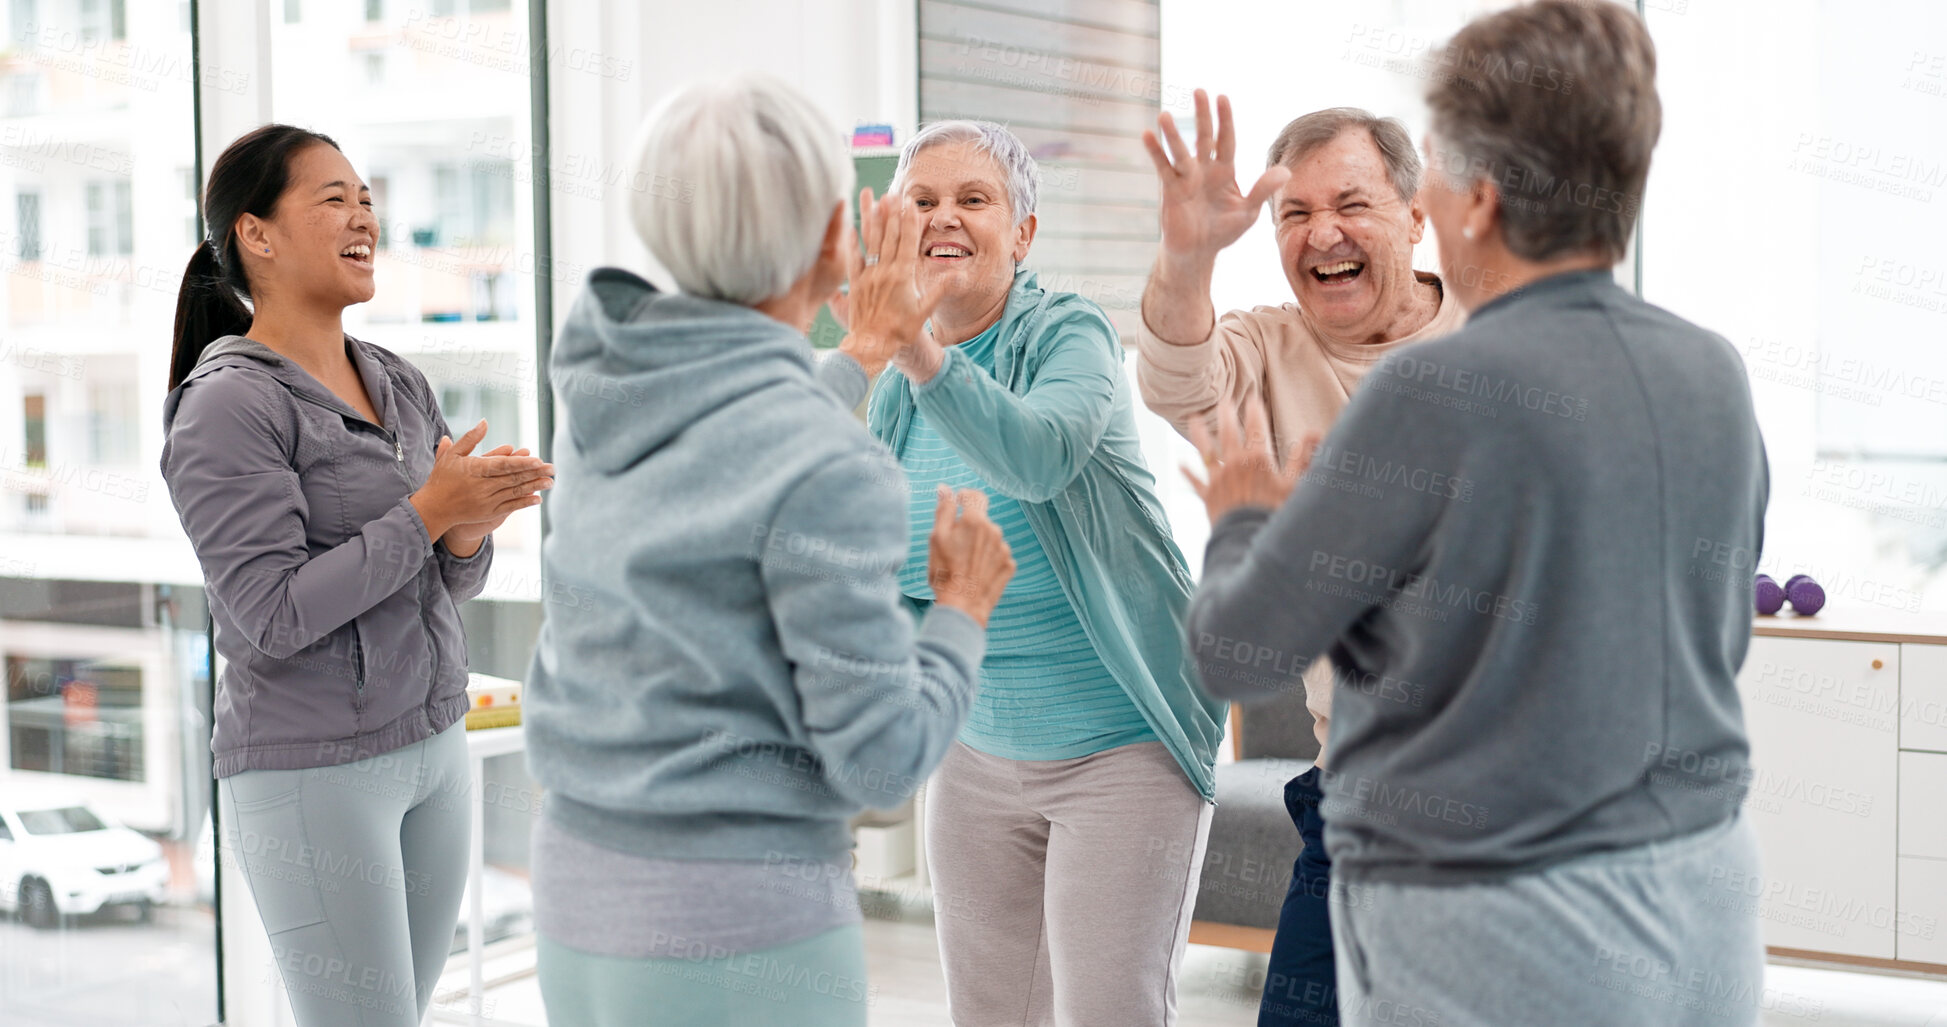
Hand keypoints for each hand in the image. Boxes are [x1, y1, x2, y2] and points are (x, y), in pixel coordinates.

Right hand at [409, 421, 554, 539]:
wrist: (433, 509)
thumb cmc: (442, 478)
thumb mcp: (451, 455)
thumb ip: (470, 438)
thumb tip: (485, 421)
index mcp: (474, 470)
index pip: (502, 465)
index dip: (520, 463)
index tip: (537, 459)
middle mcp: (482, 487)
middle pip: (513, 478)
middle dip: (535, 473)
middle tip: (553, 468)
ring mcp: (486, 501)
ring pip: (514, 493)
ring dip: (534, 487)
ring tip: (551, 482)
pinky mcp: (488, 513)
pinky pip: (510, 507)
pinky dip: (524, 503)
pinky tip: (538, 498)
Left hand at [838, 188, 947, 377]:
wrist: (872, 345)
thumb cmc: (900, 331)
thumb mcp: (924, 311)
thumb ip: (940, 290)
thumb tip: (958, 275)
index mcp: (903, 276)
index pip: (907, 242)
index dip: (909, 222)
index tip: (910, 204)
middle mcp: (884, 272)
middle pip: (889, 236)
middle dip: (892, 213)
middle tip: (893, 193)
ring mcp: (868, 275)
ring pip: (871, 241)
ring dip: (872, 218)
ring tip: (872, 198)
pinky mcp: (855, 282)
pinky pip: (853, 257)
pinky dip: (853, 241)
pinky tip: (852, 225)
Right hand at [926, 485, 1014, 627]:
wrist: (963, 606)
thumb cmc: (945, 572)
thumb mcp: (937, 537)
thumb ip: (943, 509)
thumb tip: (945, 489)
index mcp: (974, 520)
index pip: (975, 495)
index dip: (964, 498)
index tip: (956, 506)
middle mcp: (994, 531)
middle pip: (981, 519)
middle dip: (969, 527)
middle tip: (954, 546)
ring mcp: (1004, 549)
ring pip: (990, 538)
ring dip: (979, 544)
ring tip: (965, 563)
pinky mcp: (1009, 565)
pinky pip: (998, 556)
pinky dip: (988, 560)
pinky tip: (976, 572)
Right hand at [1142, 90, 1290, 265]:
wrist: (1198, 252)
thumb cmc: (1223, 231)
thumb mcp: (1247, 212)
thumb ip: (1262, 190)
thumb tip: (1286, 172)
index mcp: (1224, 171)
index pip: (1227, 140)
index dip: (1225, 119)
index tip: (1222, 97)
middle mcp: (1204, 169)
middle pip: (1204, 137)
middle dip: (1202, 115)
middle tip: (1199, 91)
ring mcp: (1186, 178)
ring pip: (1180, 151)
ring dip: (1173, 134)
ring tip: (1165, 115)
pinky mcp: (1171, 190)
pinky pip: (1163, 168)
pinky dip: (1155, 152)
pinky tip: (1147, 135)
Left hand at [1182, 400, 1315, 524]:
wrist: (1249, 537)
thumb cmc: (1275, 513)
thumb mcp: (1295, 485)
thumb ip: (1302, 458)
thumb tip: (1314, 433)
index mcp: (1257, 458)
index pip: (1256, 427)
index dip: (1254, 410)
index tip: (1253, 398)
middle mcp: (1234, 463)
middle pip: (1228, 432)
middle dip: (1226, 414)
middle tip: (1224, 400)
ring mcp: (1219, 478)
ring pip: (1206, 450)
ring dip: (1199, 433)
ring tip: (1194, 419)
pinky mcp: (1208, 495)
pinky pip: (1196, 481)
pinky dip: (1188, 472)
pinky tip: (1179, 464)